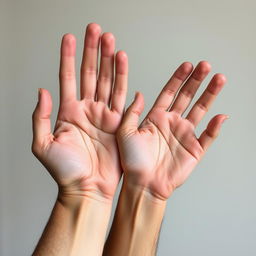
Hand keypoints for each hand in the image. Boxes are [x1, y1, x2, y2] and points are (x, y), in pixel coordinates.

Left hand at [32, 23, 127, 199]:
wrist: (87, 187)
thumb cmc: (65, 171)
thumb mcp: (43, 144)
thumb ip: (40, 116)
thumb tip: (42, 91)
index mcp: (68, 112)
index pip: (68, 77)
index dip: (68, 56)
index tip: (69, 37)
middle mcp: (87, 109)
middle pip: (90, 74)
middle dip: (92, 51)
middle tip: (95, 30)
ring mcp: (104, 115)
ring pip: (107, 81)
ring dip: (109, 61)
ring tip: (110, 41)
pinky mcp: (118, 122)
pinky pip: (122, 98)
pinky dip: (123, 80)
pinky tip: (123, 64)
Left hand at [117, 61, 226, 199]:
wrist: (142, 183)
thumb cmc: (132, 160)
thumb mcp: (125, 131)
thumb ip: (133, 111)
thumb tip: (139, 93)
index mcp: (156, 117)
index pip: (169, 92)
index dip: (178, 79)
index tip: (187, 65)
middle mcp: (172, 123)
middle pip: (187, 97)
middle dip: (196, 81)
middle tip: (205, 66)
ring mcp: (184, 135)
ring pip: (200, 110)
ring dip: (210, 95)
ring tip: (218, 79)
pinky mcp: (194, 149)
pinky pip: (208, 136)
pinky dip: (215, 126)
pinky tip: (220, 115)